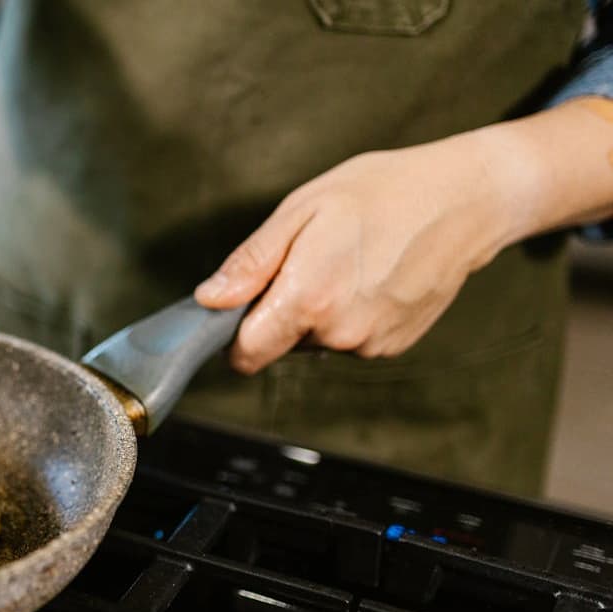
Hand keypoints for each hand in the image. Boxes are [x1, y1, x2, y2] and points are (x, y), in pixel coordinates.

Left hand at [192, 129, 531, 373]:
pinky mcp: (394, 346)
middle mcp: (340, 334)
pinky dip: (350, 315)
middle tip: (308, 260)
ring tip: (347, 261)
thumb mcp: (302, 210)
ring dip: (317, 313)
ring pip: (315, 342)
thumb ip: (251, 263)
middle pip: (279, 345)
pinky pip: (349, 340)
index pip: (246, 354)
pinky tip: (372, 277)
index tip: (240, 307)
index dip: (233, 334)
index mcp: (308, 300)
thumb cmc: (381, 193)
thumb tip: (209, 300)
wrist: (466, 200)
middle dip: (279, 312)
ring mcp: (371, 344)